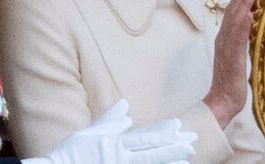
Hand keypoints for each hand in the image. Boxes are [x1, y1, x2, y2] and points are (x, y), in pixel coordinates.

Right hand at [24, 99, 196, 163]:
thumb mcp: (90, 133)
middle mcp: (121, 158)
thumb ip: (110, 121)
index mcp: (115, 144)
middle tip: (193, 142)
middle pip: (153, 152)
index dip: (163, 132)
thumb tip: (127, 106)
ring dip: (171, 161)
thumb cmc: (71, 154)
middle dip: (174, 147)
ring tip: (189, 157)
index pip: (145, 137)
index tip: (180, 126)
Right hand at [204, 0, 258, 129]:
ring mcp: (227, 48)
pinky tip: (248, 15)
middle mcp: (224, 39)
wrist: (222, 100)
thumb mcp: (236, 55)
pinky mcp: (232, 59)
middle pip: (232, 12)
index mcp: (225, 38)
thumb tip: (248, 25)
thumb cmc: (229, 79)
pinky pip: (238, 40)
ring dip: (243, 3)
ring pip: (235, 20)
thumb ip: (240, 39)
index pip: (232, 13)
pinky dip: (242, 26)